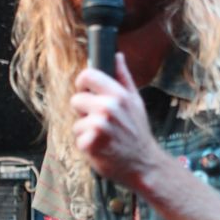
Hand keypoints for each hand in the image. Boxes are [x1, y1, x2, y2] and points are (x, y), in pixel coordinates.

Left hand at [70, 53, 160, 187]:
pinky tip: (101, 148)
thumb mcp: (136, 101)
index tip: (87, 92)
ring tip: (103, 137)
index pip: (87, 76)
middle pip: (76, 100)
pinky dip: (86, 146)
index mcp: (118, 94)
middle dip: (84, 112)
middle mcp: (108, 107)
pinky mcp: (90, 143)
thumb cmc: (138, 132)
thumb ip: (123, 77)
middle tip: (101, 123)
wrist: (143, 164)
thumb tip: (117, 55)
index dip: (83, 84)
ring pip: (76, 123)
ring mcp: (99, 126)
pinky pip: (78, 139)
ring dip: (86, 131)